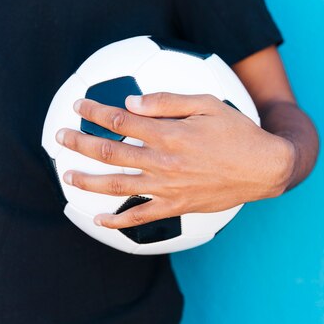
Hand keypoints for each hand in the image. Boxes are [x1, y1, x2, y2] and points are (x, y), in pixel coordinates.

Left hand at [56, 93, 294, 228]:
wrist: (264, 168)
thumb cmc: (239, 132)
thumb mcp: (208, 104)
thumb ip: (168, 102)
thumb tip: (131, 102)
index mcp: (169, 134)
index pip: (119, 120)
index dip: (94, 111)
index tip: (78, 105)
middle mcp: (163, 162)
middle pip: (109, 152)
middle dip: (79, 142)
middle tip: (59, 137)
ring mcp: (168, 188)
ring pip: (117, 186)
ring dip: (87, 180)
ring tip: (68, 175)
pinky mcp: (177, 205)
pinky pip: (141, 217)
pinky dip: (117, 221)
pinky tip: (99, 219)